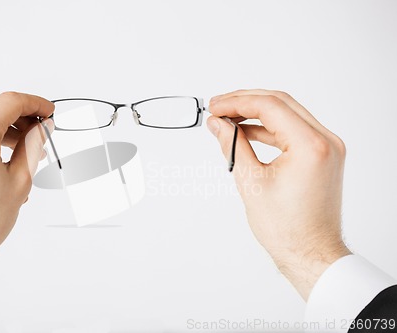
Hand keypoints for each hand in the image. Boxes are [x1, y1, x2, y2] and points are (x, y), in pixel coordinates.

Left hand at [0, 92, 54, 271]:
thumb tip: (41, 129)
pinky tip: (1, 156)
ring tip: (23, 148)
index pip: (11, 102)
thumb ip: (33, 146)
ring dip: (3, 126)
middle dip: (20, 114)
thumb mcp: (20, 179)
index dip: (36, 103)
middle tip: (39, 129)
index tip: (48, 112)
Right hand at [207, 89, 350, 299]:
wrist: (310, 254)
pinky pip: (293, 130)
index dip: (237, 102)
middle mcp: (325, 141)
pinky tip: (245, 131)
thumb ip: (232, 145)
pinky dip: (268, 128)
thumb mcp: (251, 182)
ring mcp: (327, 147)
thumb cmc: (287, 229)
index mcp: (311, 146)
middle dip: (245, 102)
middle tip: (217, 107)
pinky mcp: (322, 155)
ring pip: (287, 114)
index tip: (214, 107)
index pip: (270, 107)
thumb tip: (217, 124)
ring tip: (227, 119)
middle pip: (280, 103)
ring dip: (256, 113)